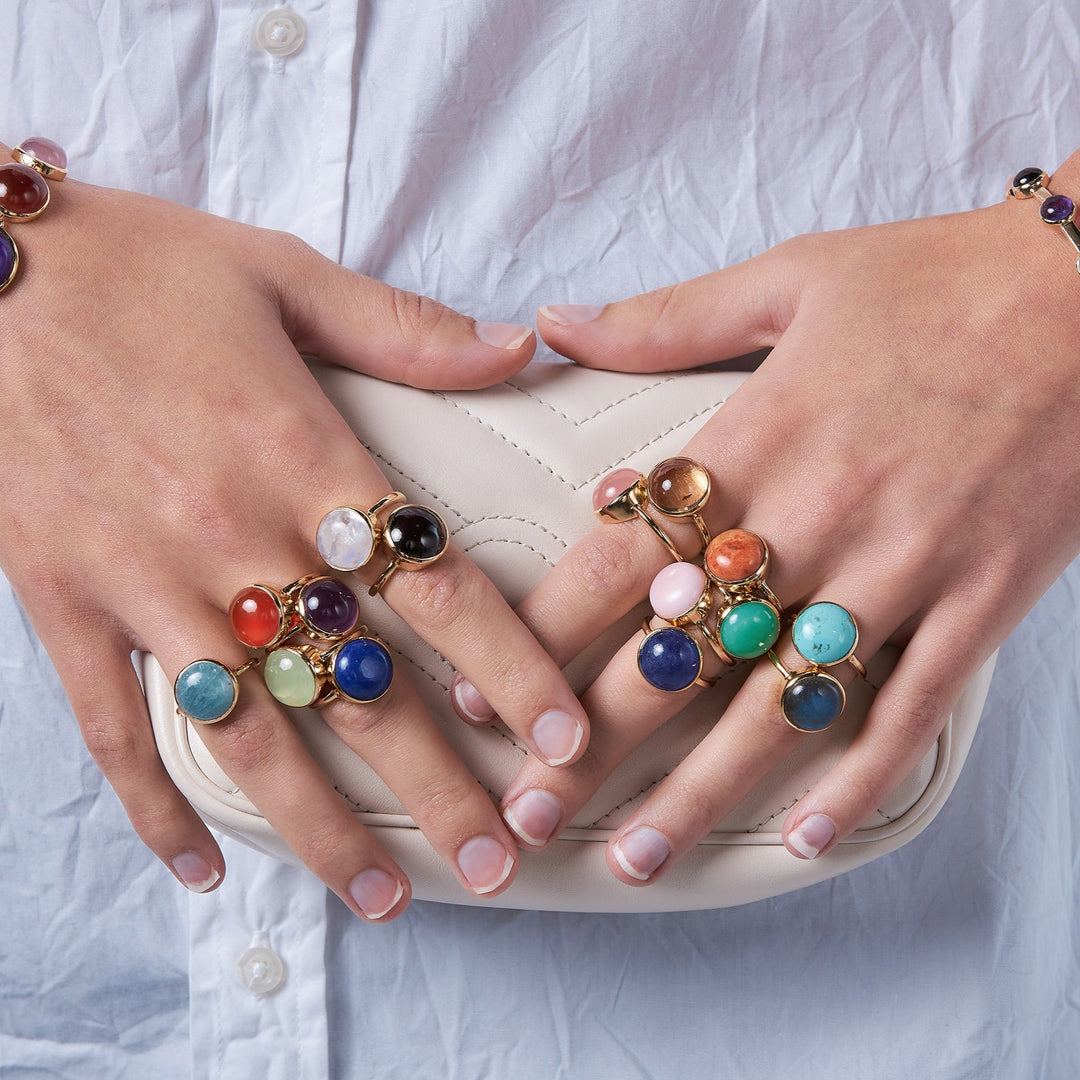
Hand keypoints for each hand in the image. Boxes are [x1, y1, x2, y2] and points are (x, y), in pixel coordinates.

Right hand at [0, 165, 588, 917]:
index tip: (560, 740)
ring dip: (320, 826)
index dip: (509, 669)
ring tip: (381, 899)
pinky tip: (200, 868)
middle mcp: (229, 536)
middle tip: (499, 861)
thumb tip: (518, 346)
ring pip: (246, 732)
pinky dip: (152, 805)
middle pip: (357, 687)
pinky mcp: (60, 600)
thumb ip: (408, 329)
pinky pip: (109, 726)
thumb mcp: (283, 274)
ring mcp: (140, 581)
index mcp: (300, 455)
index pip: (432, 589)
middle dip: (435, 786)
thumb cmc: (135, 267)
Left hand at [490, 164, 1079, 881]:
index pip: (619, 560)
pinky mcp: (981, 596)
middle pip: (679, 655)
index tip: (482, 694)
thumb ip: (663, 321)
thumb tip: (555, 322)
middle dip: (595, 744)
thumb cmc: (936, 278)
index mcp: (754, 440)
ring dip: (701, 792)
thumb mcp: (787, 278)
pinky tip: (803, 835)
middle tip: (528, 816)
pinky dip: (858, 777)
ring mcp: (903, 567)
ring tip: (636, 858)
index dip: (542, 634)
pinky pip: (912, 705)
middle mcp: (815, 517)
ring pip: (782, 705)